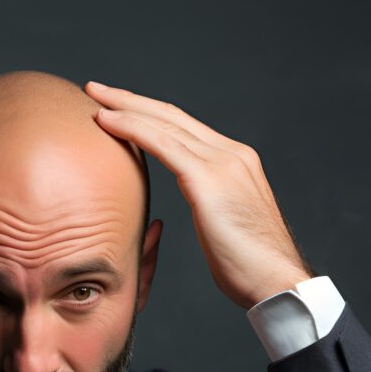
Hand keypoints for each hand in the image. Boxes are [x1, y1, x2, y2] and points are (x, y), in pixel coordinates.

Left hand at [84, 81, 312, 309]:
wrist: (276, 281)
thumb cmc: (248, 267)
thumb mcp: (225, 223)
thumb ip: (210, 202)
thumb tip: (197, 203)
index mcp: (235, 161)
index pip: (183, 127)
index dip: (148, 113)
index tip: (117, 107)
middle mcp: (231, 153)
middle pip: (171, 115)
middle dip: (131, 99)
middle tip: (96, 90)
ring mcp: (223, 163)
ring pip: (164, 123)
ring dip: (124, 108)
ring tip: (94, 99)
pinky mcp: (210, 180)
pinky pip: (162, 144)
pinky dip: (132, 128)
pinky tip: (107, 123)